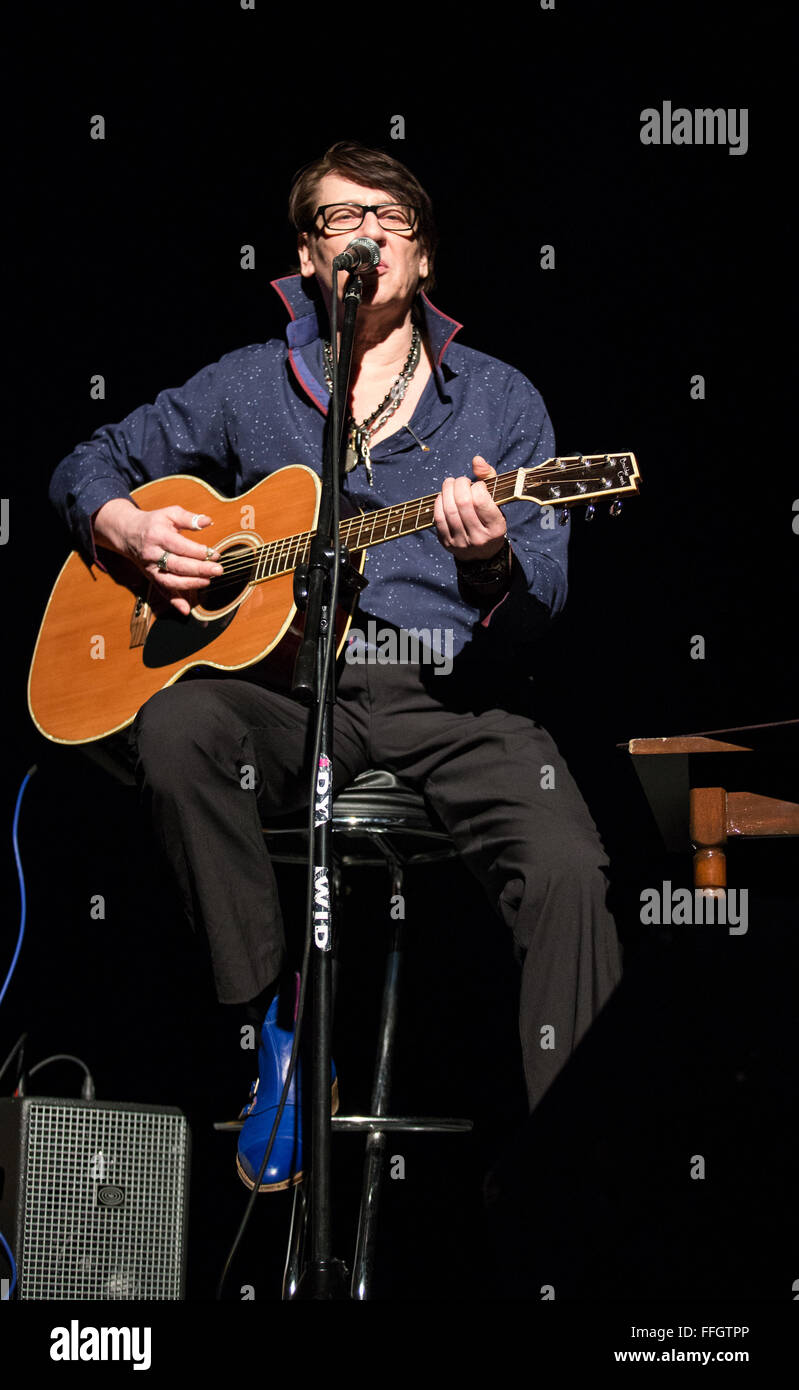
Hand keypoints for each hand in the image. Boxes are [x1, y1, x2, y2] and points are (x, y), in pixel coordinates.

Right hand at [92, 499, 223, 615]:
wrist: (128, 533)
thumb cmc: (154, 523)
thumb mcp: (169, 513)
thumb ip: (189, 518)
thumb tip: (208, 521)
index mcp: (157, 535)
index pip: (180, 546)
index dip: (199, 551)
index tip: (215, 554)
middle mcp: (152, 553)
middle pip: (177, 565)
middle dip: (199, 569)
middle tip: (218, 570)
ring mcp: (151, 568)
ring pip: (169, 580)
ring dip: (190, 584)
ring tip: (207, 581)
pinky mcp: (151, 577)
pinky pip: (162, 591)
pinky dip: (174, 602)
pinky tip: (186, 610)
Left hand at [433, 456, 506, 563]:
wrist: (482, 554)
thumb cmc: (490, 519)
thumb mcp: (497, 500)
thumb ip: (489, 477)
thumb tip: (476, 460)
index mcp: (496, 527)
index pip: (481, 500)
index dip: (477, 486)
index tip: (477, 485)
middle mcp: (479, 537)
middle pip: (462, 503)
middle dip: (459, 485)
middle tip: (460, 480)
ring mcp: (462, 542)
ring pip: (449, 510)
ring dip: (447, 491)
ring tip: (450, 483)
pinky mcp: (447, 544)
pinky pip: (438, 519)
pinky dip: (439, 503)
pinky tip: (443, 496)